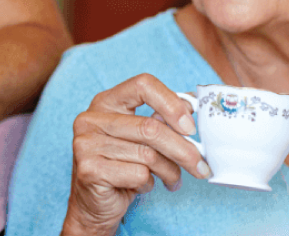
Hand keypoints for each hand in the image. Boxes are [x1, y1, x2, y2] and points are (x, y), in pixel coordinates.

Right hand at [61, 74, 209, 235]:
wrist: (93, 203)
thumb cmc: (121, 165)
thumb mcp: (140, 138)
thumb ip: (160, 119)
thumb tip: (192, 106)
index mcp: (106, 101)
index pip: (143, 85)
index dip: (171, 103)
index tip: (190, 126)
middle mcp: (91, 118)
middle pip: (150, 127)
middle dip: (183, 149)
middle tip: (202, 166)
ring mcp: (86, 143)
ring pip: (148, 155)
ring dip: (169, 171)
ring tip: (172, 180)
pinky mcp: (89, 169)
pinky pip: (137, 174)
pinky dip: (149, 184)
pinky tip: (143, 185)